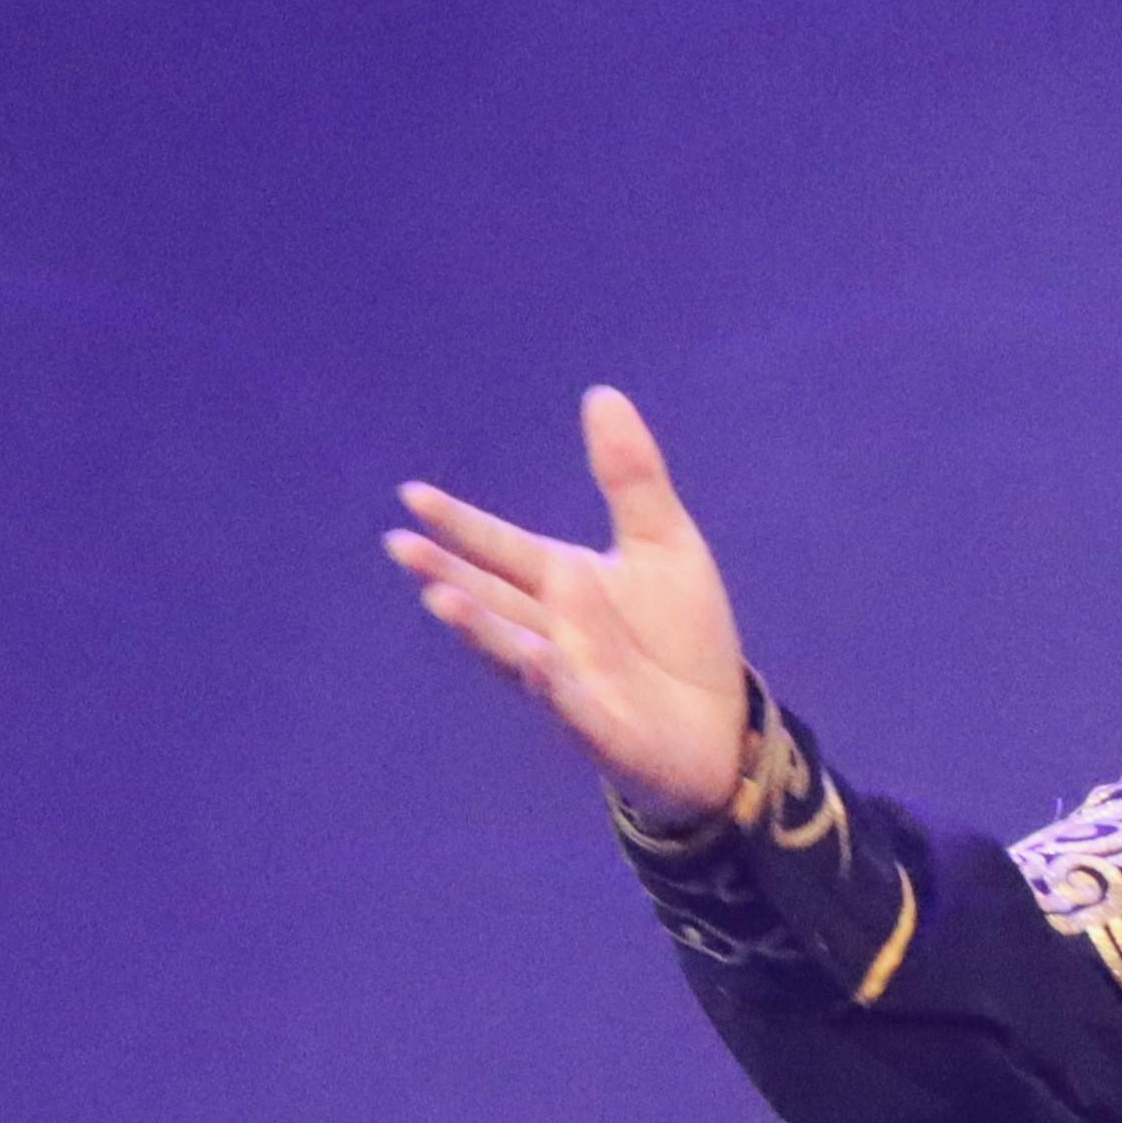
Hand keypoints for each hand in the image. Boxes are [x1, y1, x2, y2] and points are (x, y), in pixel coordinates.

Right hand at [386, 389, 753, 831]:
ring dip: (481, 628)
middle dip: (449, 573)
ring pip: (515, 651)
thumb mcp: (662, 542)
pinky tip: (532, 656)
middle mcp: (552, 631)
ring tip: (443, 598)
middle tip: (401, 546)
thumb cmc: (679, 635)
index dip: (460, 525)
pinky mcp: (603, 729)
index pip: (501, 548)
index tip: (412, 496)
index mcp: (562, 584)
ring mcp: (571, 681)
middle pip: (491, 599)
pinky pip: (570, 705)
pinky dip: (549, 683)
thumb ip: (630, 476)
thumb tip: (600, 393)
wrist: (720, 724)